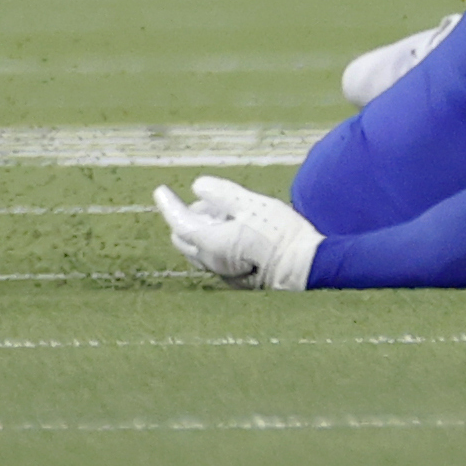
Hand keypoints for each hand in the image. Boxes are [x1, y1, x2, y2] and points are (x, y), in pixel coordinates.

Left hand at [151, 175, 320, 289]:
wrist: (305, 267)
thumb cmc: (278, 233)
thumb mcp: (250, 204)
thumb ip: (221, 194)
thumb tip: (197, 186)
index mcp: (209, 243)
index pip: (178, 222)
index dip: (168, 204)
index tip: (160, 190)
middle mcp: (211, 263)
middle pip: (184, 238)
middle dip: (186, 216)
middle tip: (206, 200)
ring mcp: (223, 274)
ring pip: (198, 250)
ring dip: (202, 230)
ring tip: (224, 213)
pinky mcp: (237, 279)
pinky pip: (214, 258)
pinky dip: (214, 241)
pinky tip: (235, 230)